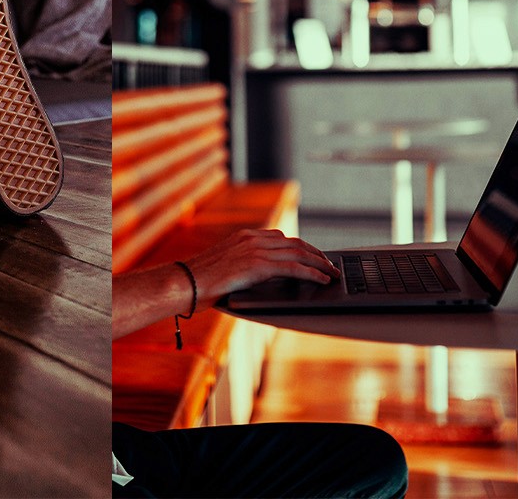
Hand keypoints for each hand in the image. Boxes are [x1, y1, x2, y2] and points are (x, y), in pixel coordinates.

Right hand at [184, 228, 340, 309]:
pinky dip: (312, 274)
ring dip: (320, 263)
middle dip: (316, 254)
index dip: (301, 247)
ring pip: (299, 254)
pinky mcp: (258, 266)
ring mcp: (256, 250)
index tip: (313, 255)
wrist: (185, 282)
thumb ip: (243, 264)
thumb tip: (259, 276)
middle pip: (294, 243)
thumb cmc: (199, 280)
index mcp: (244, 236)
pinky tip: (323, 280)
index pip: (281, 238)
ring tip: (332, 273)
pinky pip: (294, 268)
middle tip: (329, 264)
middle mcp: (252, 239)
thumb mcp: (224, 266)